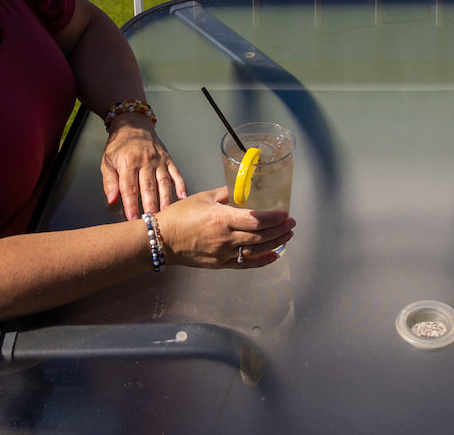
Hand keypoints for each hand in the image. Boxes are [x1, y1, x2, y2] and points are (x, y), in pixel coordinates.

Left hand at [101, 117, 186, 219]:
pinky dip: (181, 185)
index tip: (133, 220)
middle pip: (148, 187)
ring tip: (166, 214)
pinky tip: (183, 197)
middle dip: (150, 206)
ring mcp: (158, 160)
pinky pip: (176, 173)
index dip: (131, 205)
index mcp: (128, 162)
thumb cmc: (119, 146)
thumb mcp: (107, 162)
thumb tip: (111, 202)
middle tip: (151, 221)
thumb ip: (110, 183)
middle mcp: (145, 161)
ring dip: (165, 200)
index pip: (129, 188)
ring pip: (163, 182)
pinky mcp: (168, 159)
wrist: (133, 125)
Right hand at [153, 188, 294, 268]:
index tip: (285, 213)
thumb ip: (226, 193)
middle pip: (259, 236)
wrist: (162, 240)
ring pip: (256, 250)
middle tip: (292, 223)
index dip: (273, 218)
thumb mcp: (204, 197)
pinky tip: (274, 255)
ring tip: (288, 236)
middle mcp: (225, 238)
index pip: (254, 219)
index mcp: (221, 219)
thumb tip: (243, 189)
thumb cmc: (180, 215)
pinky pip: (245, 264)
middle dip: (279, 230)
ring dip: (275, 243)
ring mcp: (223, 254)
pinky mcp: (220, 264)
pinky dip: (262, 260)